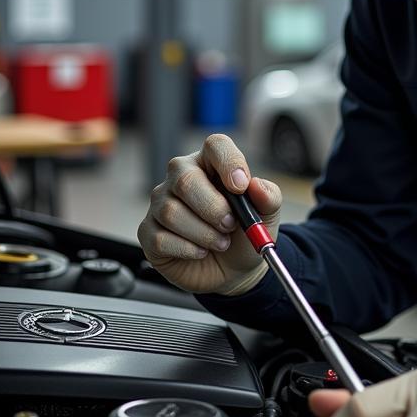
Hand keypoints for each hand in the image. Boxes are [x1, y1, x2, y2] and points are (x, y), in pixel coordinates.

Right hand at [137, 133, 281, 295]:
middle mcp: (181, 177)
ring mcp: (160, 203)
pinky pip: (161, 238)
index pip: (215, 146)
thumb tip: (257, 186)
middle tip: (230, 225)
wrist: (233, 270)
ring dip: (204, 234)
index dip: (229, 162)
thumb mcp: (265, 217)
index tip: (241, 187)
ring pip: (172, 212)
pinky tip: (201, 252)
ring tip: (221, 242)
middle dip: (213, 207)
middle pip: (185, 179)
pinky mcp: (148, 232)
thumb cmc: (244, 235)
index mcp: (211, 164)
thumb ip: (268, 197)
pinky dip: (188, 249)